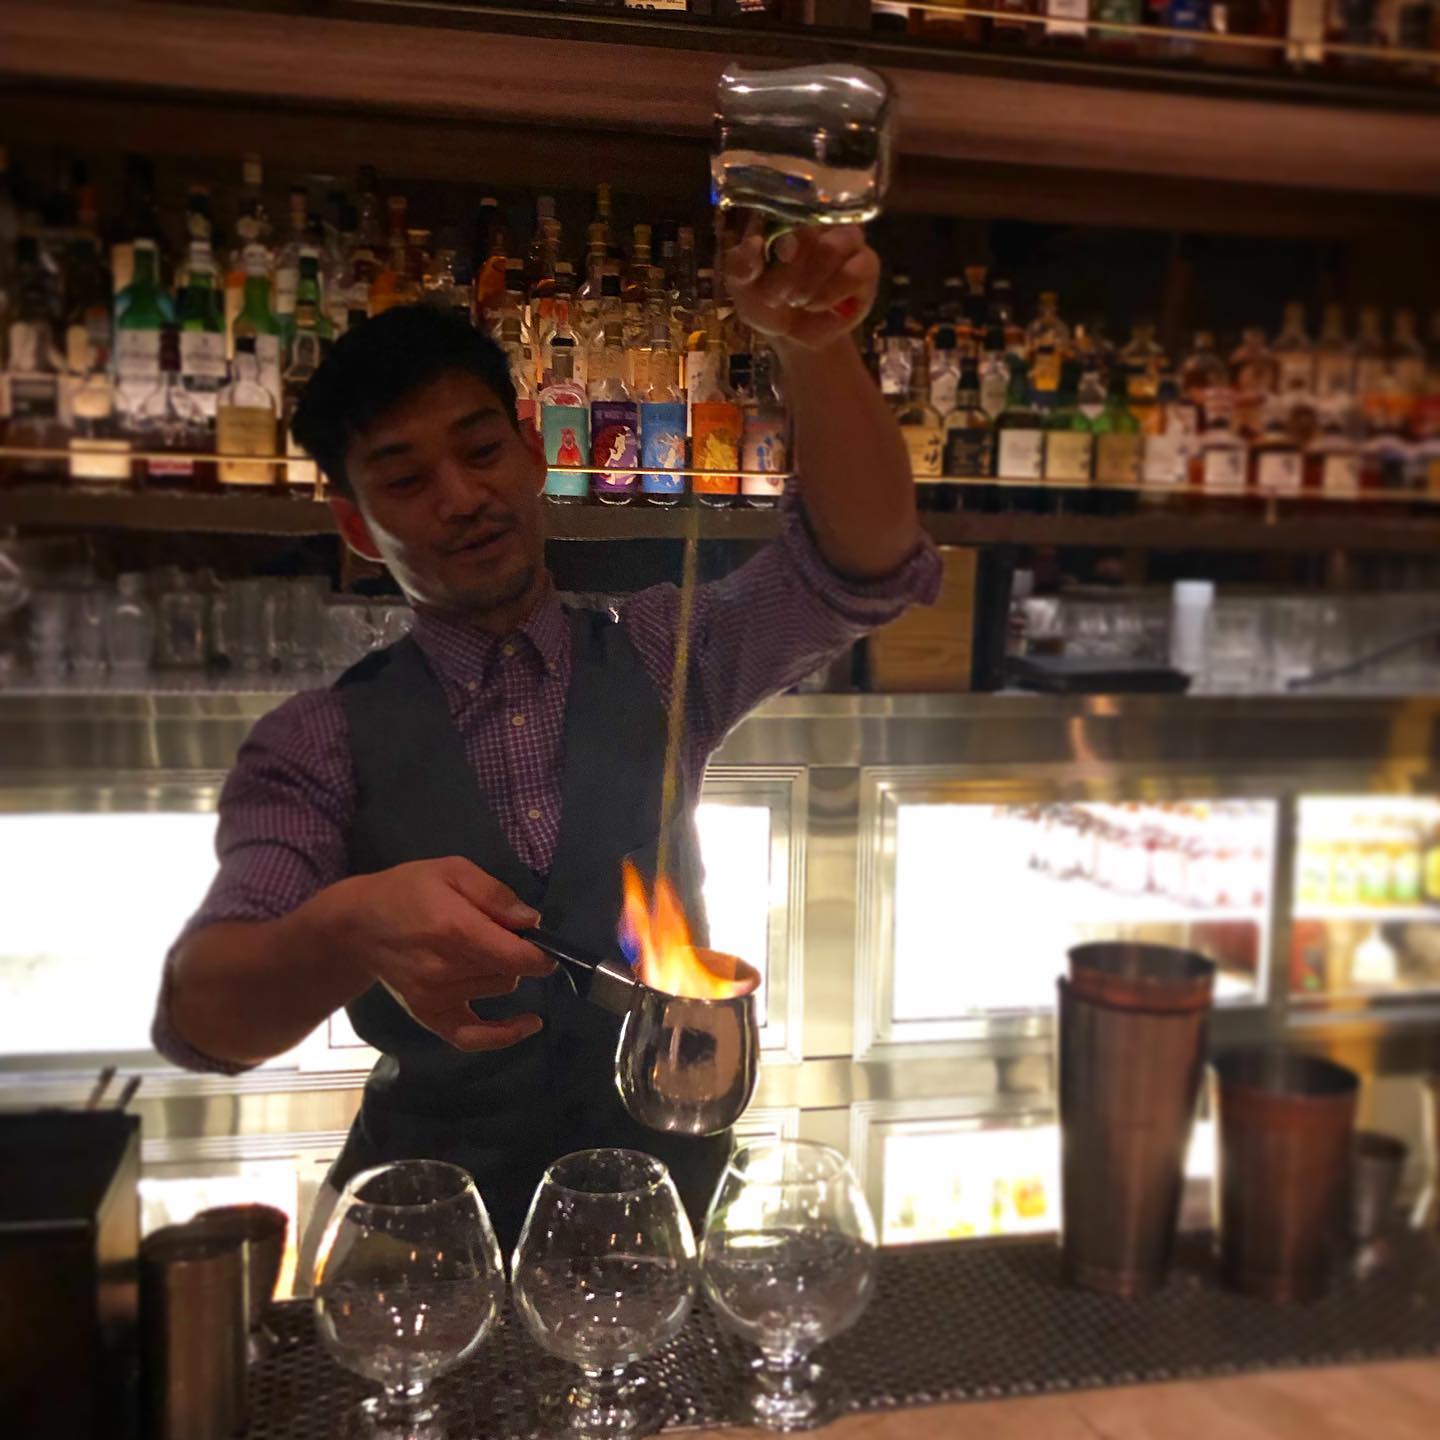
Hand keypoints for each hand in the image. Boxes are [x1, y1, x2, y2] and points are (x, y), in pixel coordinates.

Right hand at [323, 856, 552, 1050]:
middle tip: (497, 931)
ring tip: (479, 949)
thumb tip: (532, 921)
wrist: (357, 926)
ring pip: (500, 988)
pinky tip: (530, 1024)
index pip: (515, 955)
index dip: (541, 953)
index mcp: (453, 929)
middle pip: (510, 969)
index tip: (548, 944)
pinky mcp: (428, 1015)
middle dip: (515, 951)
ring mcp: (435, 997)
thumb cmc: (408, 890)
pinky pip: (472, 1036)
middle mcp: (445, 969)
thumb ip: (494, 894)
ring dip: (502, 972)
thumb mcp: (452, 870)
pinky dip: (503, 1034)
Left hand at [724, 219, 878, 351]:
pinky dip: (829, 295)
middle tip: (775, 297)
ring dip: (808, 285)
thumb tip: (754, 244)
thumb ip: (741, 264)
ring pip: (830, 249)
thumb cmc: (767, 300)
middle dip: (786, 274)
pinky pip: (852, 273)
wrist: (794, 334)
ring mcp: (847, 238)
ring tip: (798, 302)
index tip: (763, 267)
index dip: (773, 238)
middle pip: (806, 231)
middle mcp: (820, 217)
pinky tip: (816, 306)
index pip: (782, 209)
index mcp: (786, 213)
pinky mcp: (867, 265)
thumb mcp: (742, 286)